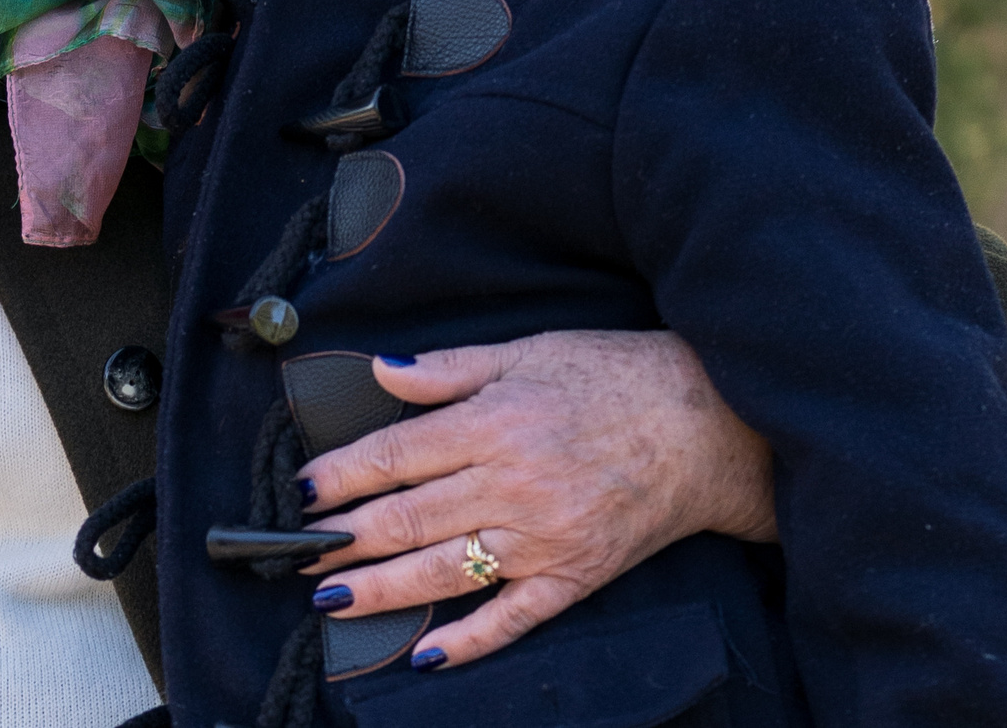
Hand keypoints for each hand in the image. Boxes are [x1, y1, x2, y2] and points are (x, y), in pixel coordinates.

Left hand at [294, 330, 773, 668]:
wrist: (708, 424)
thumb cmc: (613, 378)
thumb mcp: (526, 352)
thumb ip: (448, 368)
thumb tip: (380, 371)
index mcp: (494, 423)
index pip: (396, 455)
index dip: (342, 474)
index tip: (303, 489)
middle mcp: (512, 484)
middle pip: (409, 517)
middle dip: (345, 538)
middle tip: (298, 555)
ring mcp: (543, 538)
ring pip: (446, 571)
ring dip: (382, 589)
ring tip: (332, 600)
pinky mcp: (575, 576)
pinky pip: (513, 618)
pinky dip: (468, 640)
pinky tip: (424, 655)